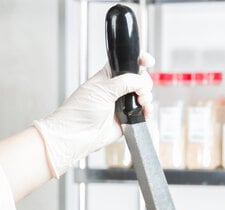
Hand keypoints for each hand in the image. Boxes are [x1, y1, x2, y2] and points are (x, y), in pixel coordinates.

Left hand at [33, 54, 153, 177]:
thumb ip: (125, 81)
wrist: (76, 135)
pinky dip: (147, 112)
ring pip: (142, 96)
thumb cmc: (80, 111)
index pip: (127, 63)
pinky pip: (141, 114)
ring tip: (142, 102)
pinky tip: (145, 112)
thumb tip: (142, 80)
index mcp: (108, 76)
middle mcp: (116, 90)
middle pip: (139, 79)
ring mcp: (121, 105)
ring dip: (147, 97)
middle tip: (141, 90)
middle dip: (145, 82)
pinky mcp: (125, 121)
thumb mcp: (103, 88)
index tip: (148, 61)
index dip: (139, 60)